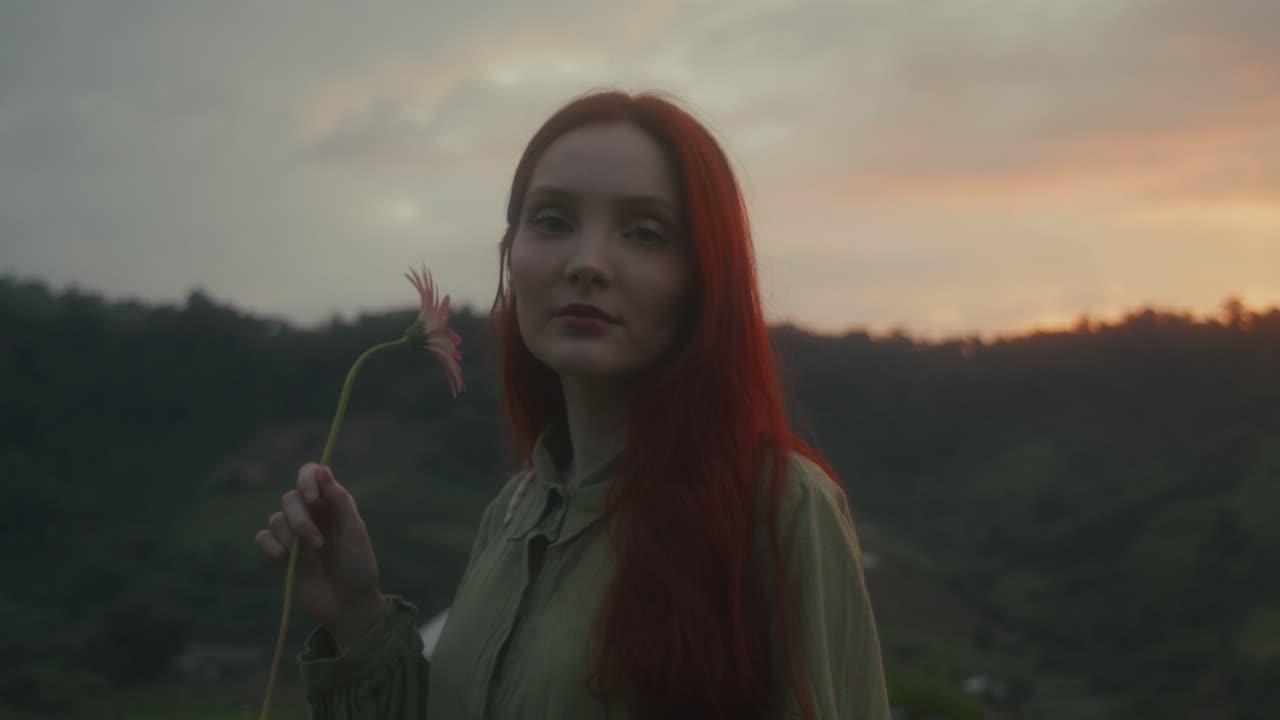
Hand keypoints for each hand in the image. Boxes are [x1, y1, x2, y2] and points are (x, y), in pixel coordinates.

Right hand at [255, 463, 385, 647]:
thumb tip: (324, 469)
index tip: (312, 498)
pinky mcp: (278, 554)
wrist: (348, 604)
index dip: (306, 480)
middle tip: (318, 542)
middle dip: (300, 519)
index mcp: (330, 504)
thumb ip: (340, 501)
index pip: (310, 474)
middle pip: (289, 498)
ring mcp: (292, 534)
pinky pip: (262, 538)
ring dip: (292, 538)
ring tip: (312, 558)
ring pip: (275, 519)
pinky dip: (274, 548)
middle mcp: (309, 514)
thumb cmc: (358, 566)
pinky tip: (290, 563)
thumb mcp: (354, 532)